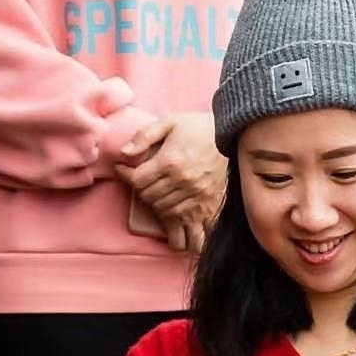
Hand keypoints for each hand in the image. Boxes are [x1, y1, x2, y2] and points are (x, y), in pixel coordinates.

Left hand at [114, 113, 227, 253]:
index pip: (137, 180)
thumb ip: (144, 136)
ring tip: (156, 195)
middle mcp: (183, 182)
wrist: (232, 134)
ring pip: (165, 213)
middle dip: (141, 190)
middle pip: (149, 198)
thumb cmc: (199, 127)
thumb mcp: (169, 122)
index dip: (125, 175)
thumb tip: (124, 153)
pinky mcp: (210, 205)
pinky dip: (181, 232)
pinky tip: (175, 226)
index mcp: (170, 162)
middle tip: (142, 181)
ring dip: (156, 206)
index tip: (123, 170)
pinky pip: (192, 228)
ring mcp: (197, 197)